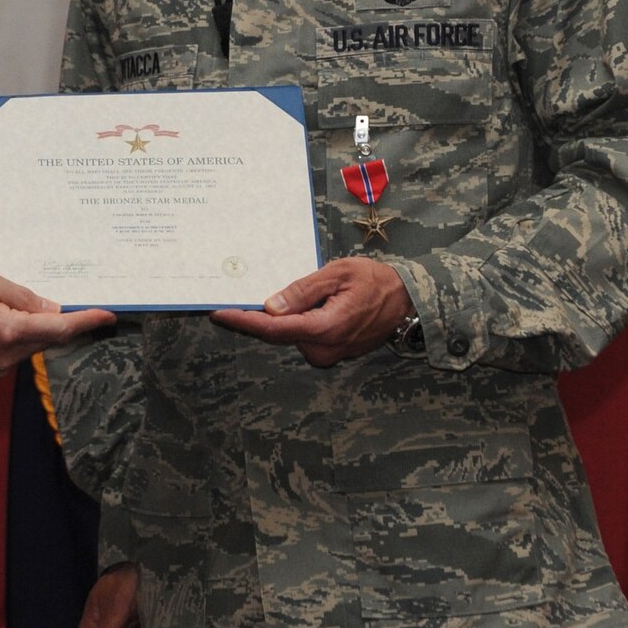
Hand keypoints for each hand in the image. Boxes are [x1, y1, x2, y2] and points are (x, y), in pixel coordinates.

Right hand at [0, 269, 113, 377]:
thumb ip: (19, 295)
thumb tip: (50, 309)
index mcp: (5, 331)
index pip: (57, 328)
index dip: (85, 322)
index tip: (107, 316)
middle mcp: (5, 355)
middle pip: (47, 337)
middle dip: (58, 319)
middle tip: (66, 298)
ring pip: (32, 343)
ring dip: (34, 324)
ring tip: (13, 301)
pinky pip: (15, 348)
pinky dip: (20, 332)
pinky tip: (6, 315)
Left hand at [210, 257, 412, 367]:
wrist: (407, 300)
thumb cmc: (375, 281)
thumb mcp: (338, 274)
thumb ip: (303, 291)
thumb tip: (271, 307)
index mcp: (326, 328)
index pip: (274, 328)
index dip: (244, 321)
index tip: (220, 313)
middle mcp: (324, 348)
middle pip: (277, 333)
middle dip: (255, 317)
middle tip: (232, 299)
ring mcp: (328, 354)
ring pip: (289, 335)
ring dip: (278, 318)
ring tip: (274, 294)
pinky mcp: (330, 353)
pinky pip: (302, 337)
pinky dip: (292, 322)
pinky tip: (292, 306)